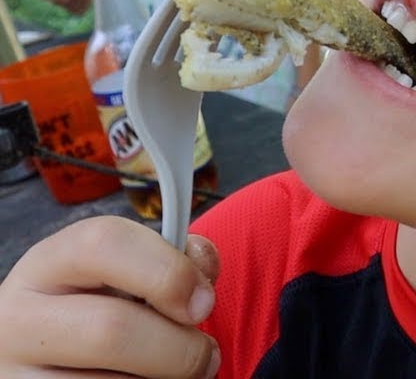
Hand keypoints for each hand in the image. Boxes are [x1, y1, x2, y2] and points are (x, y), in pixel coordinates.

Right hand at [0, 216, 221, 377]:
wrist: (51, 359)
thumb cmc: (105, 308)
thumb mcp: (127, 275)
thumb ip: (170, 264)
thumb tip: (201, 279)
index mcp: (47, 264)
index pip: (104, 243)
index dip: (168, 271)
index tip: (204, 303)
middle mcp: (19, 317)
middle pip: (110, 329)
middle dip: (178, 348)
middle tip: (204, 355)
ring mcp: (16, 373)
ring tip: (171, 372)